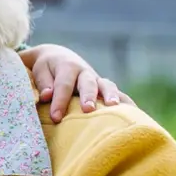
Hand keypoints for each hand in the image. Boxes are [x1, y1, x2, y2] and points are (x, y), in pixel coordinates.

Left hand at [18, 44, 134, 123]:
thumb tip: (47, 96)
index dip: (59, 101)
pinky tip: (135, 115)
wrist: (59, 57)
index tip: (56, 118)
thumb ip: (43, 82)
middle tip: (87, 109)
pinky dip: (127, 103)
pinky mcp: (104, 88)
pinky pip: (119, 94)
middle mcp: (84, 72)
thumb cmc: (46, 68)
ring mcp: (97, 80)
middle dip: (88, 96)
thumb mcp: (40, 71)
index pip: (63, 85)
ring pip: (106, 85)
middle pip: (87, 83)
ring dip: (110, 96)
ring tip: (113, 107)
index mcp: (66, 67)